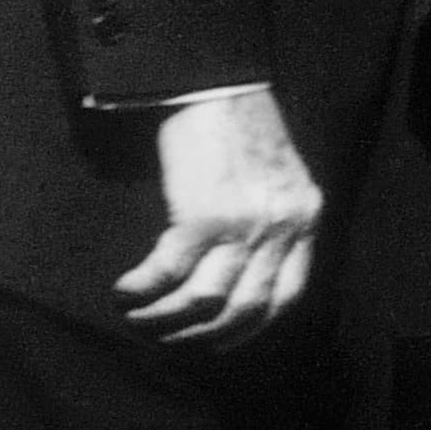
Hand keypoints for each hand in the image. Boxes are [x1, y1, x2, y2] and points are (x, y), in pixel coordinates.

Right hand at [118, 88, 322, 344]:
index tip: (219, 343)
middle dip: (203, 335)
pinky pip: (168, 273)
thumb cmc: (242, 128)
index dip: (250, 328)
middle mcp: (282, 229)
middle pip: (246, 308)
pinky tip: (125, 294)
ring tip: (139, 322)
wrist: (219, 85)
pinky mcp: (202, 216)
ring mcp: (244, 226)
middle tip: (169, 341)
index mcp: (305, 220)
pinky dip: (142, 291)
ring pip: (205, 300)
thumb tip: (246, 267)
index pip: (288, 296)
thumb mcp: (281, 180)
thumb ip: (277, 221)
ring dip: (166, 321)